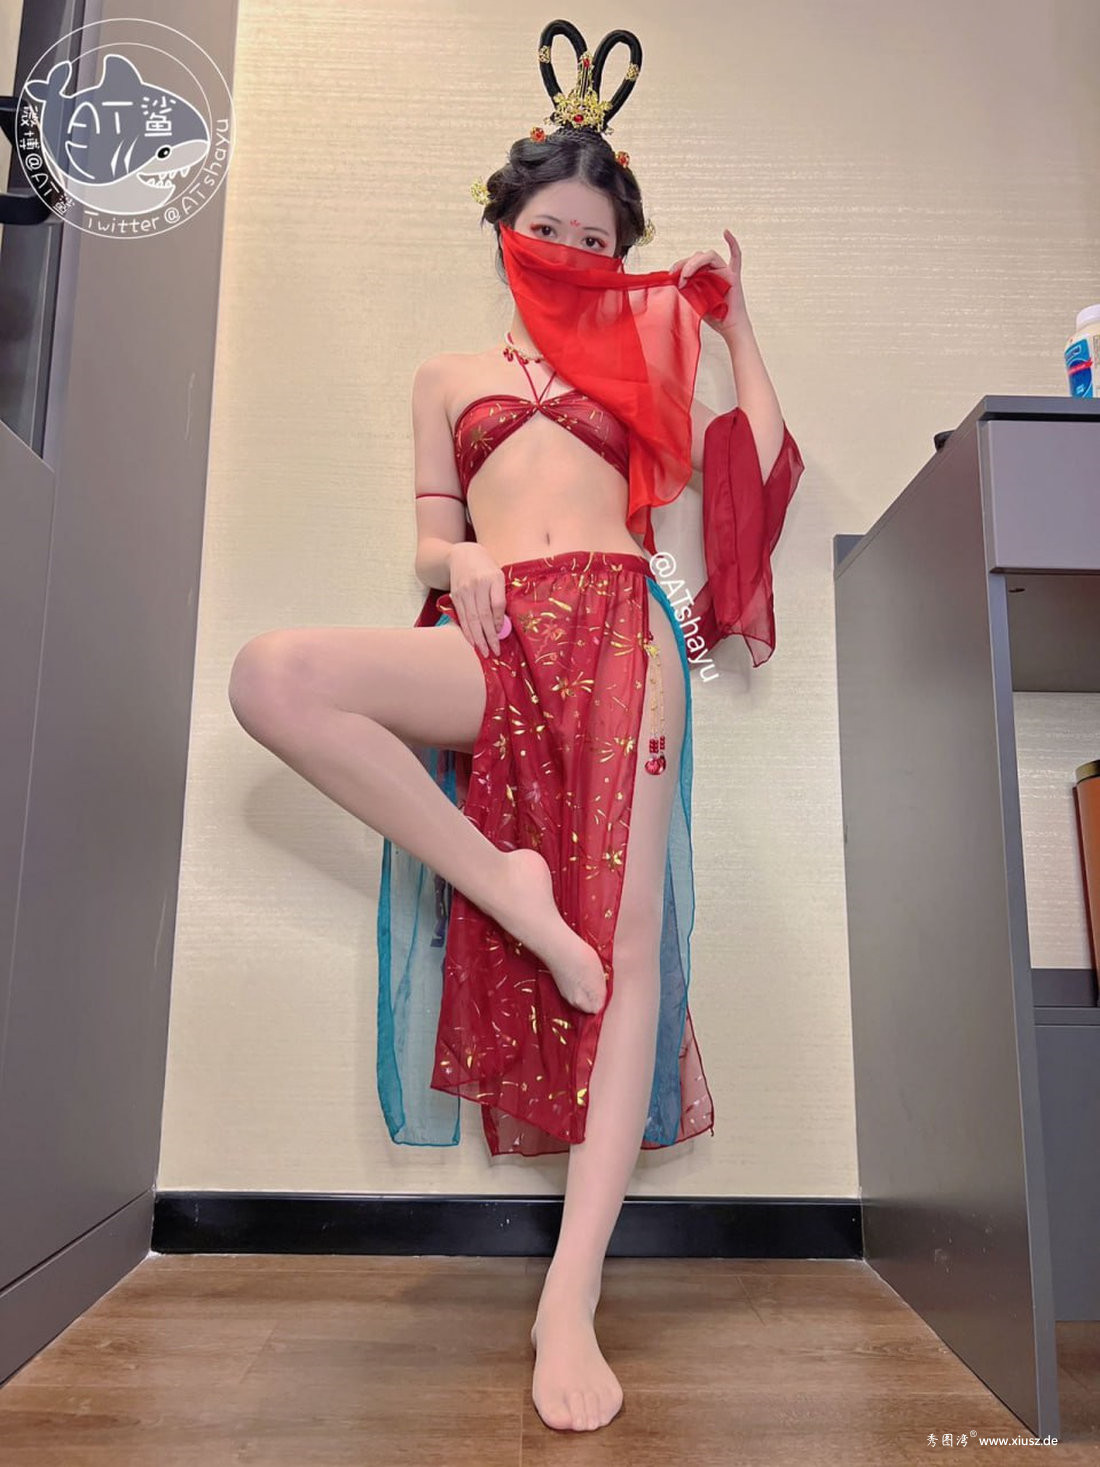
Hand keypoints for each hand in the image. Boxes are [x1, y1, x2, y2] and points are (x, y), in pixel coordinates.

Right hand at [444, 541, 507, 656]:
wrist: (461, 555)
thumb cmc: (485, 567)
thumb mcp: (498, 575)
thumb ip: (500, 596)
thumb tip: (502, 623)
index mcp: (493, 577)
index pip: (497, 603)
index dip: (499, 621)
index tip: (502, 633)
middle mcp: (477, 584)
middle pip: (483, 615)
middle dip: (489, 636)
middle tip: (495, 651)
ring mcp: (464, 591)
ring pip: (471, 619)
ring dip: (478, 638)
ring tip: (485, 652)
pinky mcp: (455, 596)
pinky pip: (462, 617)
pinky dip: (468, 631)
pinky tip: (473, 641)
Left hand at [670, 228, 749, 334]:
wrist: (728, 327)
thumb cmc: (713, 316)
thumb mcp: (694, 300)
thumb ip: (687, 288)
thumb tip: (674, 282)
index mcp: (704, 274)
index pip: (691, 261)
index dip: (680, 265)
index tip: (670, 275)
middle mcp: (714, 269)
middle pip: (698, 256)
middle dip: (685, 264)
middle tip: (676, 276)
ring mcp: (725, 270)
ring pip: (709, 256)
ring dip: (695, 262)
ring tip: (686, 275)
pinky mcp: (733, 275)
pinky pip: (736, 256)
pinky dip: (732, 242)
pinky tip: (725, 232)